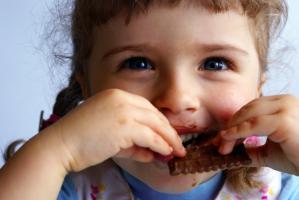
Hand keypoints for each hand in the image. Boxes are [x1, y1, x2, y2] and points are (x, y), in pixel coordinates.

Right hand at [50, 89, 184, 171]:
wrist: (60, 145)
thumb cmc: (80, 139)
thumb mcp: (109, 135)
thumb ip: (131, 142)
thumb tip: (151, 152)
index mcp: (116, 95)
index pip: (146, 108)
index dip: (159, 122)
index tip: (167, 134)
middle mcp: (122, 98)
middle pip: (154, 114)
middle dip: (168, 131)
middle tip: (178, 144)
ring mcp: (123, 110)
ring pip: (155, 124)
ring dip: (168, 140)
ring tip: (176, 151)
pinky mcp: (125, 125)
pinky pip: (150, 136)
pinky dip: (160, 145)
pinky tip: (165, 153)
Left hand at [218, 95, 298, 174]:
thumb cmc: (297, 158)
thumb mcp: (269, 151)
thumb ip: (251, 146)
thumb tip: (232, 147)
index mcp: (281, 104)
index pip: (250, 108)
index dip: (234, 122)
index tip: (221, 138)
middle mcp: (284, 101)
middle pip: (247, 109)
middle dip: (230, 126)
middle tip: (219, 144)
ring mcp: (286, 108)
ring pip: (248, 114)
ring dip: (231, 130)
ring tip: (223, 145)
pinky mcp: (285, 120)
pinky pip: (254, 124)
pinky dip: (238, 132)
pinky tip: (228, 140)